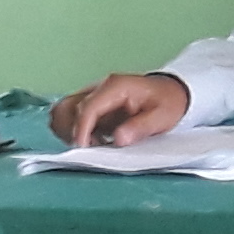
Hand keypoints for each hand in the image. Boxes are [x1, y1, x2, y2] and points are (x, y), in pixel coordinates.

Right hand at [51, 72, 188, 145]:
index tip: (83, 147)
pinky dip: (71, 129)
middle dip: (72, 130)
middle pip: (67, 107)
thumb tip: (118, 139)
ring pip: (63, 110)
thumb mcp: (162, 116)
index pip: (87, 107)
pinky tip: (91, 138)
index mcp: (116, 86)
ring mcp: (93, 94)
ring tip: (92, 142)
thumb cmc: (167, 102)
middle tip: (92, 146)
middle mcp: (99, 87)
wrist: (171, 91)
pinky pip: (69, 115)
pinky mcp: (91, 103)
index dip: (81, 129)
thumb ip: (140, 127)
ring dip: (68, 130)